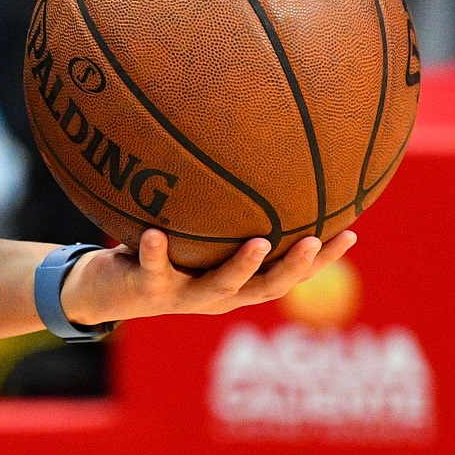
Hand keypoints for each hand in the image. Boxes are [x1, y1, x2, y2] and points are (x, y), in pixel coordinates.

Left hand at [57, 228, 357, 326]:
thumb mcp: (190, 235)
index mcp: (234, 283)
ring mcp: (183, 295)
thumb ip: (217, 212)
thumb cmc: (154, 255)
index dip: (322, 261)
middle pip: (266, 288)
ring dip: (241, 266)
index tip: (352, 232)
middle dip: (295, 267)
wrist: (103, 290)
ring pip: (219, 286)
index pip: (287, 274)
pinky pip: (152, 267)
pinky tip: (153, 231)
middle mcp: (215, 295)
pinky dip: (153, 250)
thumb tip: (248, 159)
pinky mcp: (146, 288)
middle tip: (317, 239)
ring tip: (259, 241)